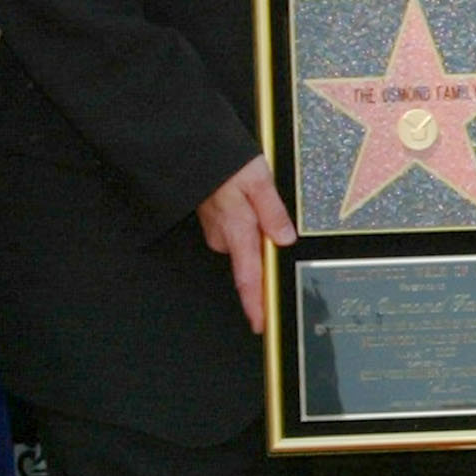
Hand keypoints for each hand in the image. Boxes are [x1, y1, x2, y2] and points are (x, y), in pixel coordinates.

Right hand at [196, 156, 295, 333]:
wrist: (191, 150)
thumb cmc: (226, 162)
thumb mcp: (258, 182)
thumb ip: (273, 213)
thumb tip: (285, 241)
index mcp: (237, 231)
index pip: (249, 278)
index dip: (255, 304)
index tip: (261, 325)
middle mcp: (224, 237)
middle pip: (253, 261)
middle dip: (266, 253)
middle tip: (273, 221)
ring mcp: (217, 231)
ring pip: (246, 245)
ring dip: (257, 234)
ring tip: (261, 203)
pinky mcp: (215, 223)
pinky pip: (238, 233)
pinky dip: (248, 226)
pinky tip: (251, 205)